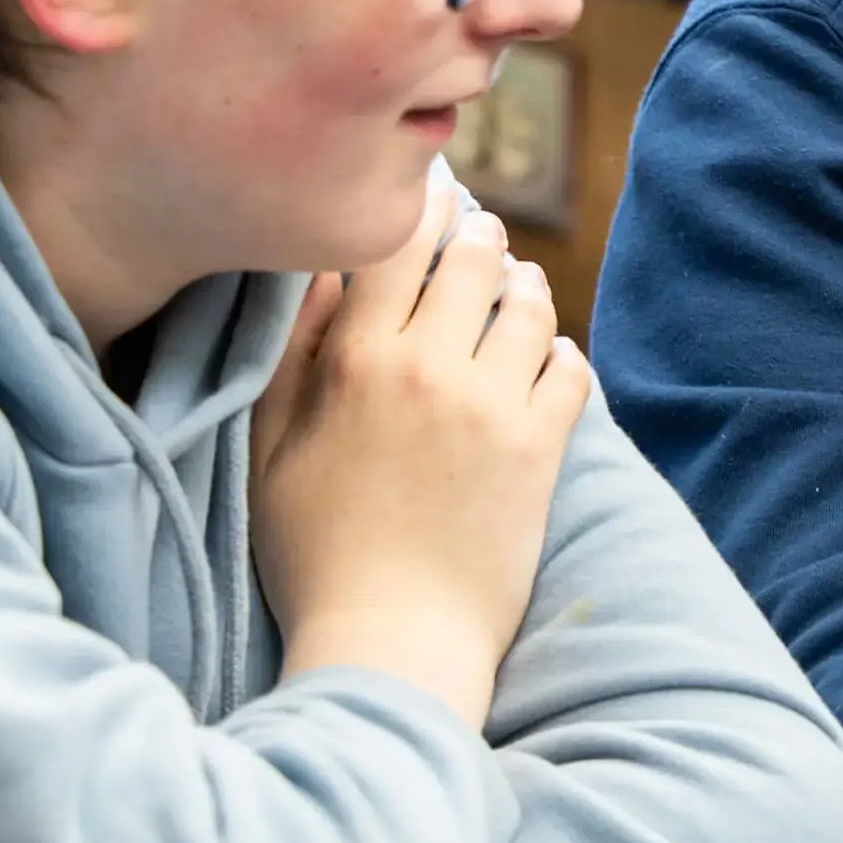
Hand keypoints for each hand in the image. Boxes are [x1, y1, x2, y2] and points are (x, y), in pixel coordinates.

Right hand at [250, 172, 590, 727]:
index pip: (393, 246)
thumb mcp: (272, 452)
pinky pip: (570, 366)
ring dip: (523, 287)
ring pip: (528, 303)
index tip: (424, 198)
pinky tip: (542, 361)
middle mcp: (430, 370)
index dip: (414, 210)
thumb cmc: (315, 555)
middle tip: (476, 235)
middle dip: (477, 235)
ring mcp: (493, 407)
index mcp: (356, 363)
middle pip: (472, 257)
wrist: (391, 645)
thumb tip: (319, 274)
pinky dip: (559, 353)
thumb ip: (292, 356)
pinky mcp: (542, 448)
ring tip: (514, 288)